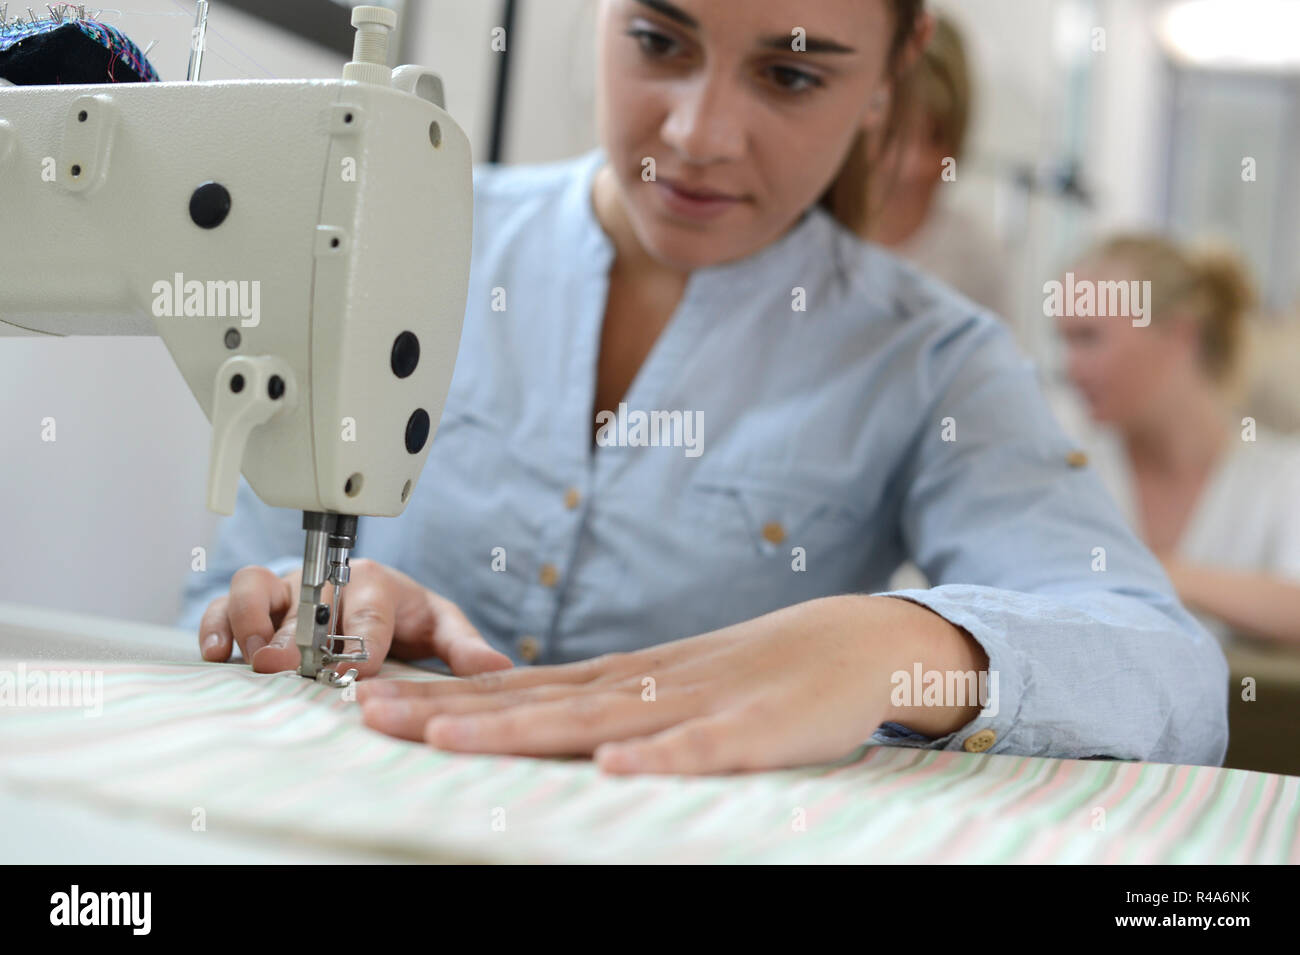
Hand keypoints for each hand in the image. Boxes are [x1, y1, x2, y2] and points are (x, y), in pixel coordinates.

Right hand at [196, 558, 512, 677]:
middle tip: (290, 664)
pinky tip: (217, 653)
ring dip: (250, 621)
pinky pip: (222, 608)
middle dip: (296, 632)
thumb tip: (497, 668)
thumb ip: (464, 648)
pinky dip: (215, 626)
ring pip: (253, 588)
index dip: (360, 639)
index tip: (356, 667)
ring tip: (255, 656)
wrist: (382, 606)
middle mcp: (324, 583)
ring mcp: (286, 593)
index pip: (367, 608)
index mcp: (374, 583)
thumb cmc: (410, 617)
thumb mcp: (443, 627)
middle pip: (303, 599)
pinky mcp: (256, 609)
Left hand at [356, 595, 977, 774]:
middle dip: (450, 711)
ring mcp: (695, 704)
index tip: (377, 702)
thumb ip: (603, 707)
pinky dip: (659, 756)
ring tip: (451, 736)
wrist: (849, 643)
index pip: (520, 688)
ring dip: (521, 727)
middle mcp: (643, 686)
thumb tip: (529, 723)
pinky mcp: (754, 729)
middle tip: (373, 714)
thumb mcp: (667, 687)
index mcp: (622, 680)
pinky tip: (616, 766)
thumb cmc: (754, 672)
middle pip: (535, 701)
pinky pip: (703, 747)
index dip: (447, 698)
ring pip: (595, 720)